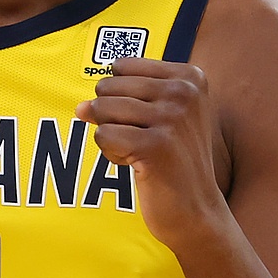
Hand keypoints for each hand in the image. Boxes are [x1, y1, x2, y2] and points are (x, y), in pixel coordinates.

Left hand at [75, 57, 226, 248]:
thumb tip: (80, 107)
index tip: (148, 121)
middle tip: (142, 140)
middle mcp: (184, 92)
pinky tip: (137, 164)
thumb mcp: (155, 119)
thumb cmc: (172, 161)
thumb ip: (116, 100)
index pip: (121, 67)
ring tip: (140, 152)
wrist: (197, 210)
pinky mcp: (155, 145)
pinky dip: (111, 153)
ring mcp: (172, 118)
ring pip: (101, 109)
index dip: (120, 96)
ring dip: (110, 136)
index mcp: (189, 77)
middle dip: (111, 116)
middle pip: (108, 87)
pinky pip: (102, 135)